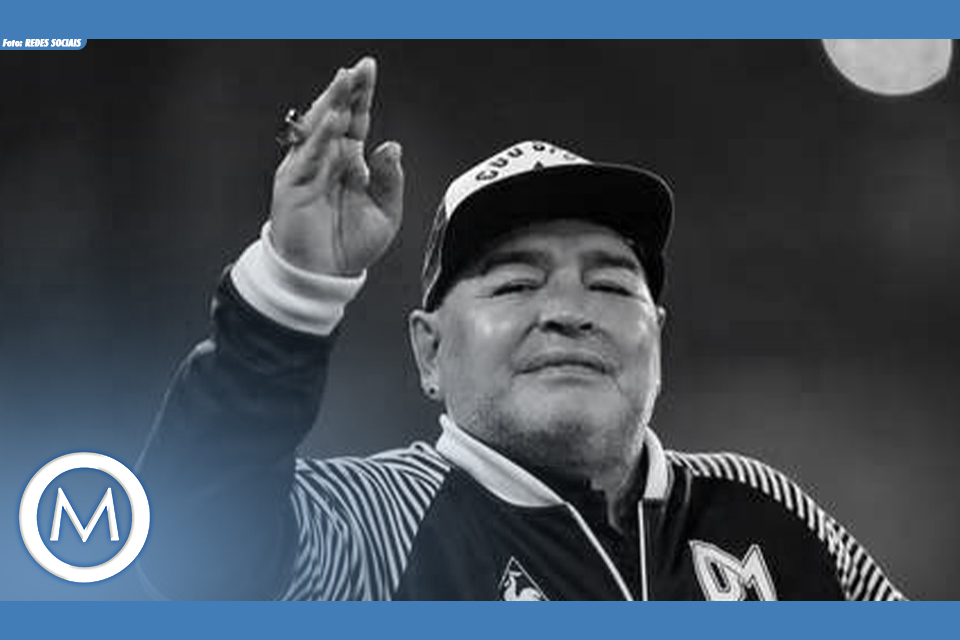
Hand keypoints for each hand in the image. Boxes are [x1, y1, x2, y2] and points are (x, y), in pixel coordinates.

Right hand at [269, 57, 402, 275]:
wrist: (325, 277)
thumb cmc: (352, 245)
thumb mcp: (386, 213)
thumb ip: (391, 180)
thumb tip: (392, 145)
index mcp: (350, 161)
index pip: (356, 120)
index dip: (361, 95)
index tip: (368, 69)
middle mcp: (327, 159)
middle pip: (336, 116)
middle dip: (346, 90)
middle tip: (359, 68)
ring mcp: (307, 169)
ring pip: (318, 129)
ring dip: (330, 103)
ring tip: (344, 81)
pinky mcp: (292, 185)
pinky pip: (306, 157)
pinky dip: (319, 138)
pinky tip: (332, 121)